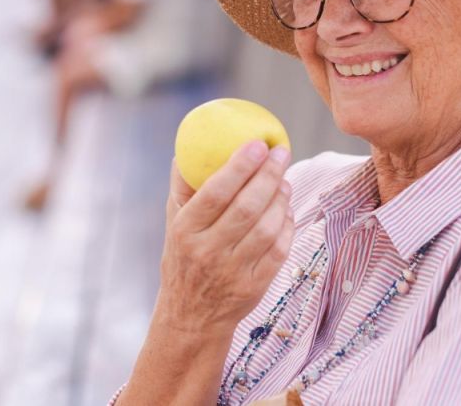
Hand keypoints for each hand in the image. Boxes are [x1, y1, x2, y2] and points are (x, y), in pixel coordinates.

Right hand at [155, 141, 295, 333]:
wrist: (192, 316)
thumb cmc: (183, 258)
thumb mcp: (173, 224)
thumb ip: (183, 188)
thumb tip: (188, 149)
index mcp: (185, 232)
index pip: (214, 194)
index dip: (239, 167)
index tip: (258, 144)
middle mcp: (208, 252)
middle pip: (246, 208)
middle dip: (268, 176)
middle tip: (281, 153)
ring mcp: (233, 271)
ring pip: (267, 228)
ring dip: (281, 200)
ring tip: (284, 180)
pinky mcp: (255, 286)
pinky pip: (279, 250)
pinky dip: (287, 225)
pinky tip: (286, 209)